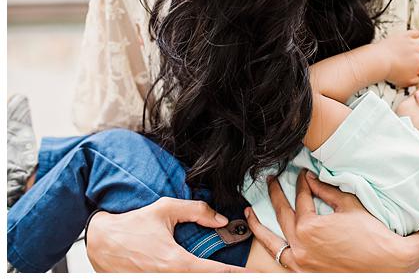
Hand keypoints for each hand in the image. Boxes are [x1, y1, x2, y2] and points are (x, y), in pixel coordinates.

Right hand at [86, 197, 247, 271]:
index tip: (253, 274)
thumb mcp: (165, 209)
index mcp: (175, 262)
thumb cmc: (131, 224)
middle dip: (224, 277)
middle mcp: (167, 278)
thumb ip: (197, 211)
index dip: (236, 274)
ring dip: (205, 276)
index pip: (215, 273)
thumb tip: (221, 219)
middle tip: (245, 274)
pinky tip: (200, 272)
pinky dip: (190, 276)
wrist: (100, 241)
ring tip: (223, 272)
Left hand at [245, 170, 418, 271]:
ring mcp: (300, 262)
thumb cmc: (371, 234)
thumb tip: (310, 179)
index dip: (301, 182)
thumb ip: (326, 190)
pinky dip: (270, 248)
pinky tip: (267, 240)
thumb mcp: (349, 205)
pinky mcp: (304, 273)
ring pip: (271, 241)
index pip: (301, 198)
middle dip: (275, 194)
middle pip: (282, 214)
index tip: (302, 174)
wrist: (387, 263)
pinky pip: (280, 259)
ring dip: (258, 225)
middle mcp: (300, 246)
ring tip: (249, 212)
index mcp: (310, 227)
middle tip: (271, 180)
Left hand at [377, 30, 418, 86]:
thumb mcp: (405, 82)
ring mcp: (413, 43)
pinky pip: (415, 33)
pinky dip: (416, 35)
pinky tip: (414, 37)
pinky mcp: (406, 36)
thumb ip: (414, 81)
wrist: (380, 60)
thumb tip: (418, 80)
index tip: (417, 71)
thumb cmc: (390, 71)